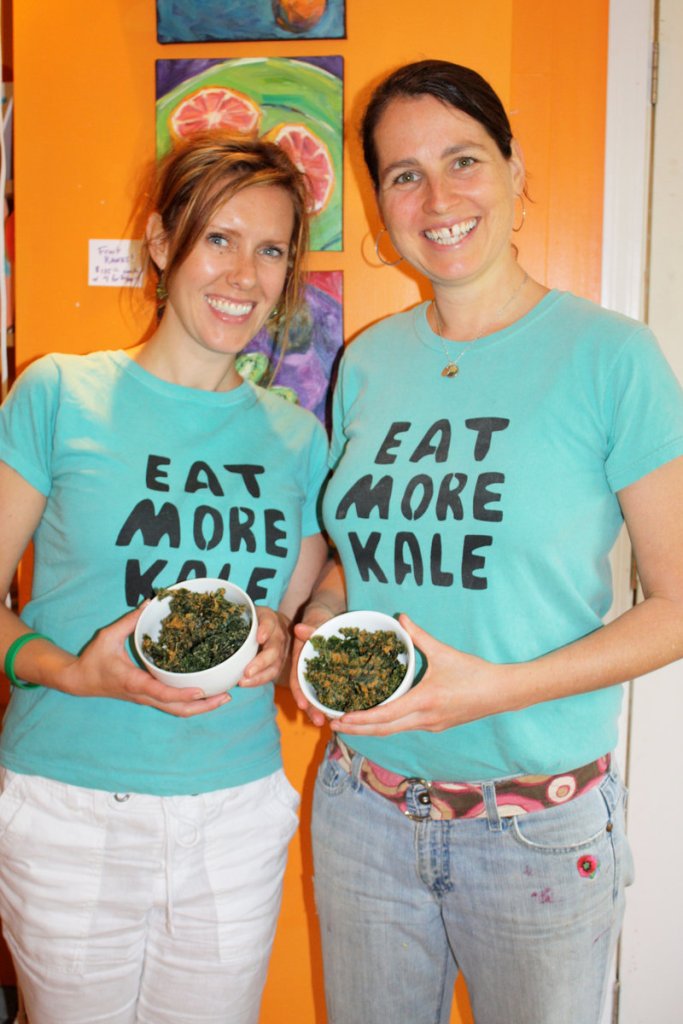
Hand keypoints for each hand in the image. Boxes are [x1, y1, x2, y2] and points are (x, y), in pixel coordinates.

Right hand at [57, 605, 230, 716]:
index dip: (182, 693)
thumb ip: (129, 620)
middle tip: (226, 696)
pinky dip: (190, 703)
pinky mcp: (148, 698)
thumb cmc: (93, 658)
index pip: (161, 692)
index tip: (201, 691)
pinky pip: (172, 705)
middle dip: (203, 706)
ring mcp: (146, 699)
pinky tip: (206, 693)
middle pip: (176, 708)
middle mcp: (143, 695)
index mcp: (134, 682)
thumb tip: (150, 602)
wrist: (79, 681)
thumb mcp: (107, 636)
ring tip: (223, 697)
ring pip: (177, 711)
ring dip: (201, 707)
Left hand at [239, 606, 290, 687]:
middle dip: (262, 662)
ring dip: (260, 676)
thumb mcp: (245, 613)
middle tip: (247, 671)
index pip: (270, 622)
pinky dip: (259, 680)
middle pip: (275, 649)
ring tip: (243, 682)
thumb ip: (233, 618)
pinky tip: (246, 683)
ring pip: (275, 665)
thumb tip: (209, 624)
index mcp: (270, 618)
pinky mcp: (279, 663)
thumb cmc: (253, 620)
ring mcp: (281, 651)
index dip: (266, 630)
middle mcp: (278, 635)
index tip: (259, 638)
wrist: (273, 626)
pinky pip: (271, 674)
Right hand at [288, 620, 328, 726]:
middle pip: (308, 692)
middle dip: (312, 708)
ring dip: (324, 708)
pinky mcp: (333, 672)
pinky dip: (337, 698)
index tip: (303, 705)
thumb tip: (299, 629)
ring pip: (320, 693)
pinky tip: (345, 710)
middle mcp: (307, 668)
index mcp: (299, 659)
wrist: (325, 614)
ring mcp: (319, 672)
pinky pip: (333, 687)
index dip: (299, 692)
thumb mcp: (314, 621)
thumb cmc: (318, 617)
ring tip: (334, 722)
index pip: (297, 678)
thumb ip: (309, 630)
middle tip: (321, 722)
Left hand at [330, 614, 511, 736]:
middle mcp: (425, 719)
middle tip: (333, 724)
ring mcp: (431, 726)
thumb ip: (419, 636)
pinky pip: (405, 727)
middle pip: (384, 730)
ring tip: (349, 723)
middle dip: (357, 729)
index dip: (361, 719)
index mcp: (424, 701)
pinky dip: (387, 725)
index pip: (386, 715)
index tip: (341, 718)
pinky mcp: (436, 726)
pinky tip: (377, 717)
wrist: (502, 692)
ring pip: (394, 731)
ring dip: (370, 729)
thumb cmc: (475, 673)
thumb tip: (401, 618)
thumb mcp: (444, 652)